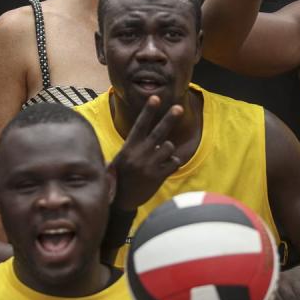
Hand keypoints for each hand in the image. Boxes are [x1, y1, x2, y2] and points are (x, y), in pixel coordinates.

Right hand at [109, 95, 182, 210]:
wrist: (121, 201)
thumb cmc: (120, 176)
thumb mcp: (121, 159)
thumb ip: (135, 147)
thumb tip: (151, 137)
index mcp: (129, 147)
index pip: (140, 125)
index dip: (148, 111)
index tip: (155, 97)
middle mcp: (140, 154)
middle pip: (158, 132)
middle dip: (169, 118)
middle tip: (178, 108)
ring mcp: (150, 165)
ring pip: (168, 146)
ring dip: (167, 149)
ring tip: (159, 156)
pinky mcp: (158, 176)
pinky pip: (174, 162)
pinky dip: (173, 162)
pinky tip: (165, 166)